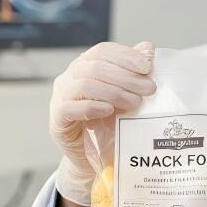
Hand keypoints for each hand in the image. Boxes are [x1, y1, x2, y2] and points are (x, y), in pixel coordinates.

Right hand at [50, 41, 154, 205]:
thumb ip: (132, 72)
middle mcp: (69, 77)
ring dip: (114, 92)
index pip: (103, 51)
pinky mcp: (57, 119)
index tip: (148, 68)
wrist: (91, 157)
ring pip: (85, 85)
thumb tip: (148, 48)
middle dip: (127, 77)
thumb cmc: (107, 123)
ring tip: (135, 103)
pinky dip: (92, 107)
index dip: (126, 56)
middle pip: (96, 66)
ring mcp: (60, 97)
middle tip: (149, 90)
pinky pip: (71, 108)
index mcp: (84, 65)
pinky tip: (109, 111)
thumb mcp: (124, 95)